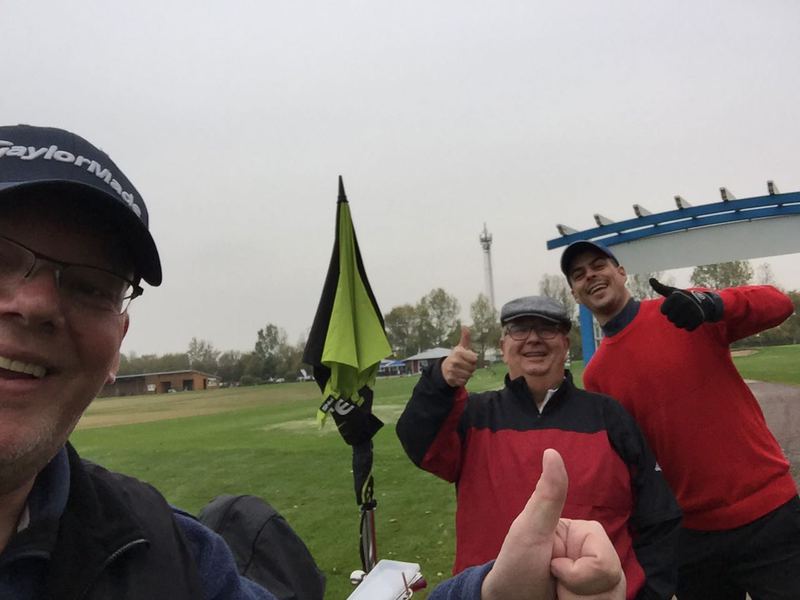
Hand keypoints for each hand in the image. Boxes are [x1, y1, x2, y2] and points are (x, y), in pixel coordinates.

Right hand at [441, 326, 477, 386]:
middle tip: (465, 365)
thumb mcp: (461, 347)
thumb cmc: (457, 356)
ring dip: (467, 374)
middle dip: (471, 368)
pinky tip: (459, 376)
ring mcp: (452, 370)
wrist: (445, 368)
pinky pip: (464, 381)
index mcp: (458, 352)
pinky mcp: (451, 379)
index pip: (475, 359)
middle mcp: (454, 361)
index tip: (468, 358)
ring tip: (462, 370)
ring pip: (469, 375)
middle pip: (472, 368)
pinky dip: (463, 380)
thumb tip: (465, 326)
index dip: (473, 360)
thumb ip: (465, 337)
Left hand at [481, 449, 624, 599]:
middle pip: (615, 580)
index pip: (605, 560)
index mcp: (585, 535)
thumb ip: (548, 495)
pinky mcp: (598, 598)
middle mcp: (597, 556)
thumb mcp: (530, 530)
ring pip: (615, 597)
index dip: (578, 573)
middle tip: (555, 585)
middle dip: (580, 591)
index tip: (551, 565)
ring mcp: (600, 582)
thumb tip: (551, 451)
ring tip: (560, 598)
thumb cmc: (516, 566)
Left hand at [649, 278, 720, 330]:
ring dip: (681, 322)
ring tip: (686, 315)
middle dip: (674, 316)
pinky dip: (689, 326)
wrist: (703, 302)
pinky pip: (688, 329)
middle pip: (670, 319)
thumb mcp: (671, 292)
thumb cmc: (683, 298)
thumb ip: (660, 287)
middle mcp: (684, 303)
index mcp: (676, 296)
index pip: (663, 311)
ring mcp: (693, 311)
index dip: (667, 310)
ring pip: (678, 325)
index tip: (674, 305)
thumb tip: (650, 279)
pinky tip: (692, 319)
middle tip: (681, 310)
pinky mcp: (699, 319)